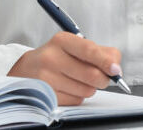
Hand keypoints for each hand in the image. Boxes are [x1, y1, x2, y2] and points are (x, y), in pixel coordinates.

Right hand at [7, 32, 121, 105]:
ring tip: (81, 80)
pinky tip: (70, 88)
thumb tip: (116, 67)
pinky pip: (75, 100)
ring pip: (85, 89)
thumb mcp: (74, 46)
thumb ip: (99, 52)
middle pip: (90, 74)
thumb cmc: (57, 56)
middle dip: (103, 79)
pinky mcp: (45, 95)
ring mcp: (46, 78)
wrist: (25, 69)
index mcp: (62, 41)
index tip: (116, 70)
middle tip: (104, 78)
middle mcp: (51, 58)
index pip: (89, 50)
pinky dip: (79, 96)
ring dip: (90, 88)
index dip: (105, 61)